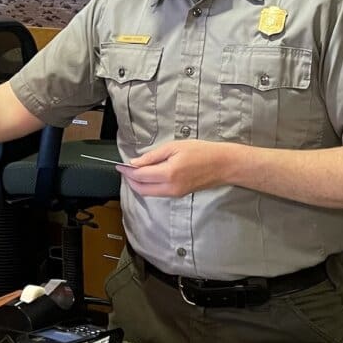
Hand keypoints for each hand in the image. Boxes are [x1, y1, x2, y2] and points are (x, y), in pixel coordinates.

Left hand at [118, 139, 236, 197]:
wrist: (222, 164)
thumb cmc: (201, 151)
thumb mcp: (174, 147)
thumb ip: (152, 156)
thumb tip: (135, 163)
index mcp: (168, 173)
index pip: (140, 175)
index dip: (127, 171)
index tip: (119, 165)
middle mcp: (170, 187)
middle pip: (141, 189)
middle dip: (130, 180)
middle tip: (125, 169)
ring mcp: (175, 194)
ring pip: (149, 193)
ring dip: (139, 184)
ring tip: (135, 172)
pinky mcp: (179, 195)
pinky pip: (158, 193)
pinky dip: (149, 186)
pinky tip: (148, 176)